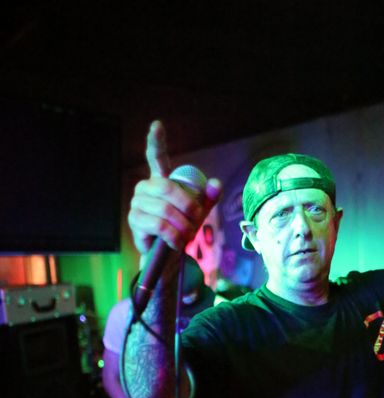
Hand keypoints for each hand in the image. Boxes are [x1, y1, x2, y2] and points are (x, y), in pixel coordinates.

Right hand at [128, 120, 221, 255]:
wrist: (167, 255)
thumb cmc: (181, 229)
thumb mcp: (197, 213)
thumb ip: (208, 198)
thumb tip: (217, 183)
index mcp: (161, 181)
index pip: (156, 157)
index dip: (156, 141)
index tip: (157, 125)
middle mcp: (145, 188)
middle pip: (167, 188)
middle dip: (188, 206)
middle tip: (196, 221)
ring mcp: (137, 203)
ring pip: (165, 210)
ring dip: (182, 226)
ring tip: (187, 236)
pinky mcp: (135, 221)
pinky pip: (159, 226)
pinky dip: (173, 236)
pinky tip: (176, 243)